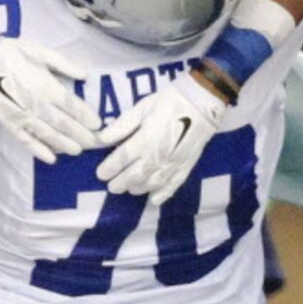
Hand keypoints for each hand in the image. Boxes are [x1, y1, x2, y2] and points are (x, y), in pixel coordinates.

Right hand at [0, 36, 97, 161]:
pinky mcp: (9, 124)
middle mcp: (36, 104)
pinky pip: (26, 141)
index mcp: (45, 85)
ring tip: (78, 151)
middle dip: (81, 135)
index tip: (98, 124)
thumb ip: (62, 63)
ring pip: (48, 135)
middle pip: (63, 124)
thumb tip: (85, 75)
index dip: (86, 116)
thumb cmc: (8, 53)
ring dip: (65, 145)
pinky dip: (39, 151)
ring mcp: (22, 117)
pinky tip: (51, 159)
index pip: (71, 105)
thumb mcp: (37, 49)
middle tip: (95, 143)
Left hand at [95, 72, 226, 205]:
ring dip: (136, 189)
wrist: (202, 103)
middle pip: (132, 177)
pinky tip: (153, 201)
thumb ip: (121, 126)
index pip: (120, 161)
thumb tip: (100, 139)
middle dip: (119, 184)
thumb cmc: (169, 102)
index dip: (108, 169)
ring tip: (129, 189)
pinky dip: (161, 195)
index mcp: (143, 141)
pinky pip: (172, 186)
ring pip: (149, 185)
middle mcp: (155, 158)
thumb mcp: (141, 108)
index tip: (100, 174)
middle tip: (111, 186)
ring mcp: (171, 165)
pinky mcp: (185, 167)